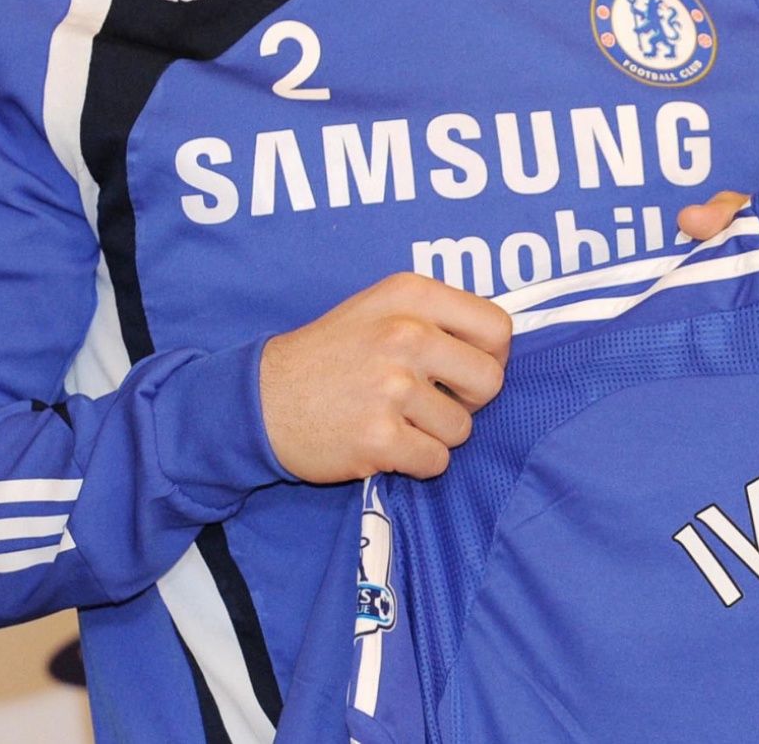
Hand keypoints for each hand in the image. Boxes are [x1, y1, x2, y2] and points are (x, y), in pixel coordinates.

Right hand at [259, 272, 510, 482]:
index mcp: (412, 296)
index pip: (497, 328)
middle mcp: (406, 334)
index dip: (491, 356)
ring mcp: (392, 387)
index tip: (465, 370)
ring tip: (396, 420)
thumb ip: (436, 316)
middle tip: (433, 402)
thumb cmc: (329, 356)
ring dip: (435, 433)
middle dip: (469, 400)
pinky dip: (416, 461)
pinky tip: (386, 444)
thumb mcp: (379, 308)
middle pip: (490, 381)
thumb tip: (499, 345)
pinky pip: (435, 461)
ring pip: (463, 428)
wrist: (260, 401)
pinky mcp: (379, 437)